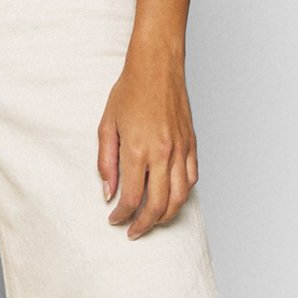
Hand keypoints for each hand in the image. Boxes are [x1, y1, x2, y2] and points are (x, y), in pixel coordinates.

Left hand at [97, 42, 197, 235]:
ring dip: (166, 216)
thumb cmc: (129, 91)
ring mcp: (180, 150)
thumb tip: (109, 193)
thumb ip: (106, 163)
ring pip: (179, 197)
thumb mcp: (107, 125)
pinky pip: (191, 179)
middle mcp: (162, 153)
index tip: (114, 220)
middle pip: (158, 205)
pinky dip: (182, 195)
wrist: (157, 66)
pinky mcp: (192, 144)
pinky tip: (171, 199)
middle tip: (133, 231)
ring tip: (153, 221)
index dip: (122, 215)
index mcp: (137, 149)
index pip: (131, 198)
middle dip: (144, 225)